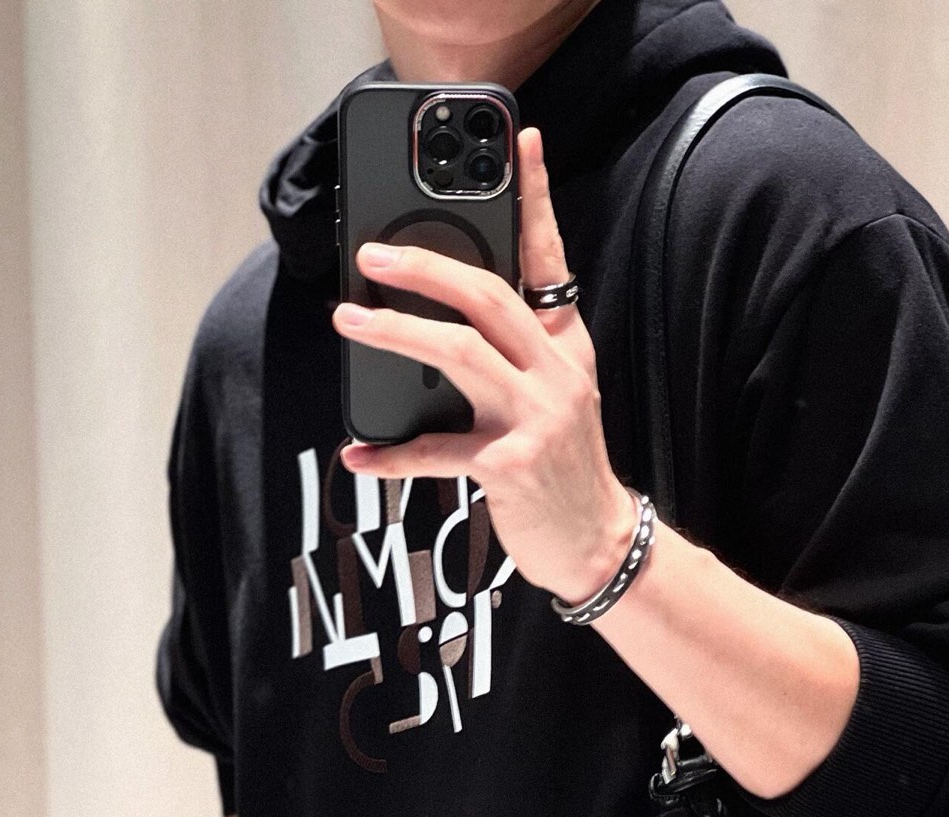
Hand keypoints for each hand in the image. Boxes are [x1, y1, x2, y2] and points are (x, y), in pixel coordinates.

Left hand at [333, 127, 636, 605]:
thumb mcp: (556, 397)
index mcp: (566, 347)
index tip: (523, 141)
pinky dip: (391, 455)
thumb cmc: (564, 468)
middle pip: (489, 296)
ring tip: (350, 319)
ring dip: (396, 332)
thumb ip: (514, 353)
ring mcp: (536, 418)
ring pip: (459, 354)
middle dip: (426, 266)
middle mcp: (556, 374)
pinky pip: (438, 451)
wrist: (598, 543)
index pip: (550, 258)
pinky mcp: (511, 466)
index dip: (536, 197)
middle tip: (372, 254)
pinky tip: (358, 453)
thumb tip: (440, 316)